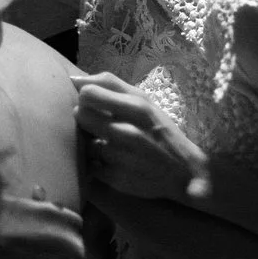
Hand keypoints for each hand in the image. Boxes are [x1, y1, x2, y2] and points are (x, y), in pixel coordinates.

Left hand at [71, 71, 211, 200]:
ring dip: (93, 143)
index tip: (94, 103)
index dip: (86, 97)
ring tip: (111, 144)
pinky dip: (98, 164)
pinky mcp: (116, 179)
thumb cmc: (159, 129)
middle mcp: (128, 132)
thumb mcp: (144, 101)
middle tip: (99, 122)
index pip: (88, 94)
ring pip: (85, 142)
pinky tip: (113, 161)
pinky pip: (90, 165)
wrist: (184, 171)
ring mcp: (122, 157)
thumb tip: (73, 79)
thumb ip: (110, 84)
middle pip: (81, 115)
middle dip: (86, 117)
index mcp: (138, 108)